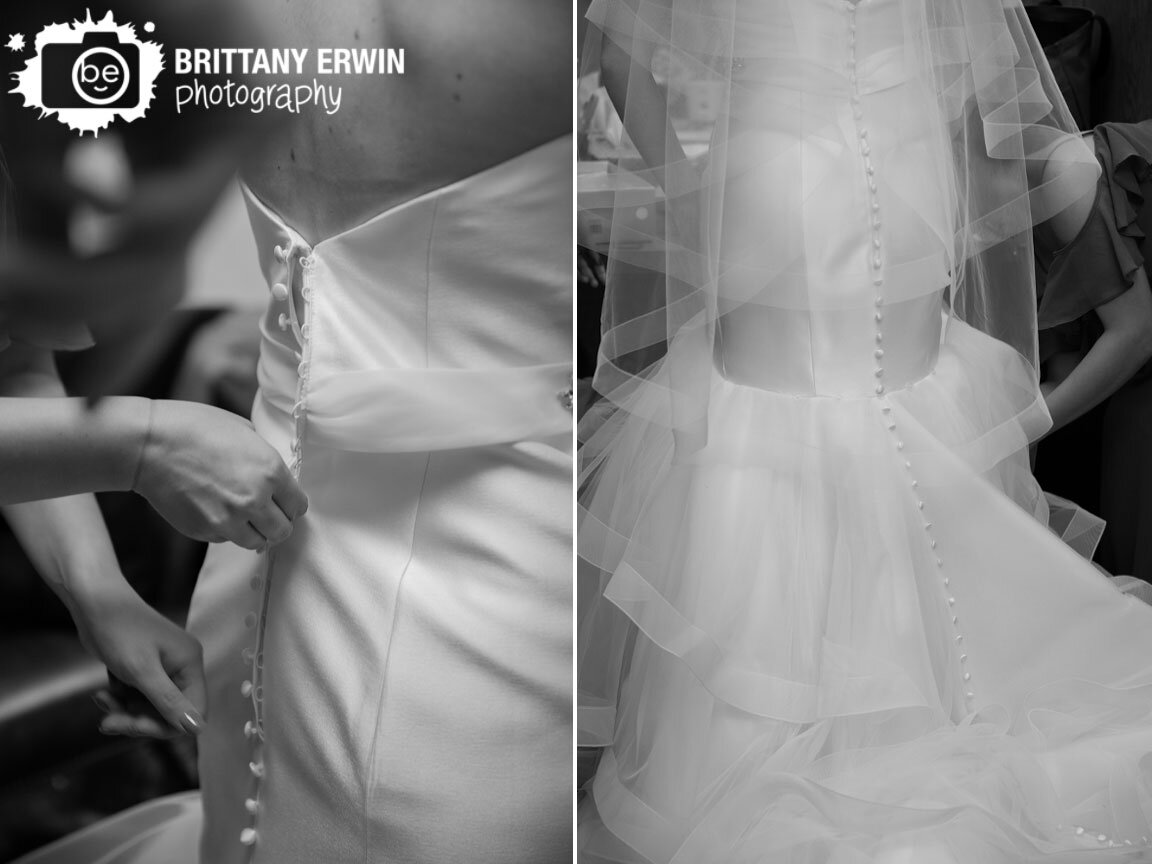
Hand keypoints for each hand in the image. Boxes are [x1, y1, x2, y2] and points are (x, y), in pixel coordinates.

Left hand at [69, 585, 205, 736]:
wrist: (94, 603)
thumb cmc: (120, 631)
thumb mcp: (143, 671)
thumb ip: (169, 702)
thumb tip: (199, 729)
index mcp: (191, 664)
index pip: (193, 710)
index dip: (167, 725)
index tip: (135, 727)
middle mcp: (182, 667)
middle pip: (170, 711)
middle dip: (138, 720)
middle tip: (108, 722)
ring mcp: (163, 668)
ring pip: (151, 707)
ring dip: (125, 711)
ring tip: (102, 702)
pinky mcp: (144, 669)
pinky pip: (139, 697)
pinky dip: (120, 701)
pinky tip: (102, 694)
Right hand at [134, 400, 307, 549]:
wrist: (149, 444)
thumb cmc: (196, 427)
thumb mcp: (245, 432)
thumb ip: (266, 459)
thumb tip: (275, 477)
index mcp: (270, 472)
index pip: (298, 505)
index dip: (293, 503)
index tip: (286, 502)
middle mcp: (254, 500)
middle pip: (282, 531)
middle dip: (278, 522)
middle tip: (269, 513)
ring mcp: (227, 520)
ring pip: (257, 542)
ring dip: (255, 531)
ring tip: (245, 517)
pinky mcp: (204, 531)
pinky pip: (226, 539)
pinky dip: (227, 530)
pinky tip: (217, 511)